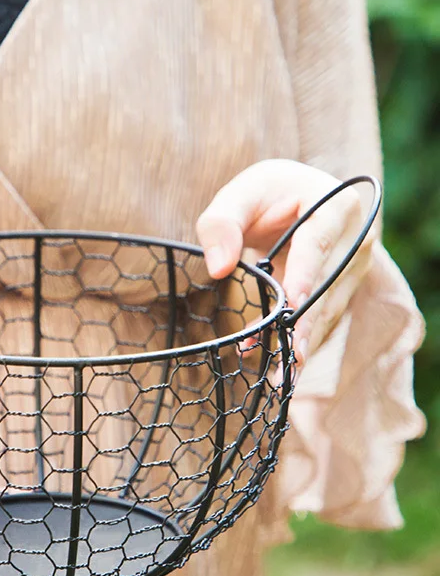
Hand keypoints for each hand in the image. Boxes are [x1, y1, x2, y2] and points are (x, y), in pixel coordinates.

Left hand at [196, 159, 370, 363]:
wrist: (291, 199)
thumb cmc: (263, 195)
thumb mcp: (237, 197)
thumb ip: (221, 224)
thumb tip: (218, 269)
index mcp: (335, 206)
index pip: (317, 244)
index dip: (305, 276)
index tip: (293, 306)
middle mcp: (355, 239)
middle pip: (326, 288)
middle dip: (304, 328)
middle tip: (289, 365)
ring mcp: (354, 268)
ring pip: (325, 312)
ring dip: (300, 344)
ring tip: (281, 380)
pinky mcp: (343, 291)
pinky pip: (320, 319)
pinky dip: (296, 341)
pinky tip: (275, 365)